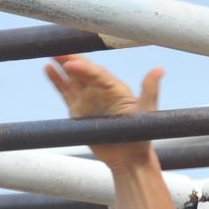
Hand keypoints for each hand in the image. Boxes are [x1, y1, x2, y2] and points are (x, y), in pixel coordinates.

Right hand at [43, 54, 163, 167]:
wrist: (129, 159)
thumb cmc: (141, 135)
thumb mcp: (147, 112)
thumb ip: (150, 90)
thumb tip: (159, 69)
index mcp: (115, 88)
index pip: (97, 74)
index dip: (85, 68)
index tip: (72, 65)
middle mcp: (101, 90)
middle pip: (83, 70)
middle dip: (70, 59)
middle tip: (57, 49)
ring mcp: (88, 99)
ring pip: (72, 78)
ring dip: (61, 65)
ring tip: (49, 51)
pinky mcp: (78, 110)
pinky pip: (65, 92)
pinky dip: (57, 80)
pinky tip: (48, 69)